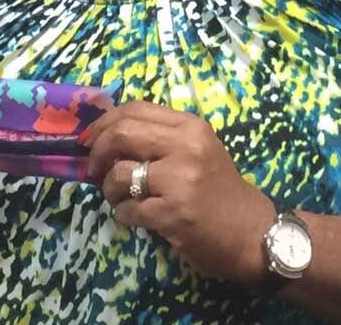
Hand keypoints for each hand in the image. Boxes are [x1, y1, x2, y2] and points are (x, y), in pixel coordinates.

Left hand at [82, 101, 275, 286]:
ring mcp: (180, 179)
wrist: (251, 232)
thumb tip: (108, 135)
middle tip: (93, 169)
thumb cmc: (219, 189)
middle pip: (122, 134)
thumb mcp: (197, 149)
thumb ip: (161, 137)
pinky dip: (123, 214)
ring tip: (118, 198)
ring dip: (108, 189)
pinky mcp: (173, 212)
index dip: (104, 122)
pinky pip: (128, 209)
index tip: (90, 139)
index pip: (135, 109)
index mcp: (190, 126)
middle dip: (97, 152)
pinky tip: (135, 216)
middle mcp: (186, 146)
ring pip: (120, 174)